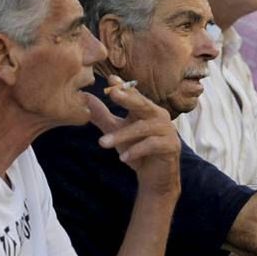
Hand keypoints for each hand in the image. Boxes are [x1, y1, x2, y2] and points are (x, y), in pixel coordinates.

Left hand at [85, 75, 180, 197]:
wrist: (155, 176)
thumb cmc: (137, 150)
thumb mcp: (116, 131)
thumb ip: (102, 116)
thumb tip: (85, 98)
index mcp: (146, 109)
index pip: (134, 94)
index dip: (124, 87)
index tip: (111, 79)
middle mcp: (158, 115)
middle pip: (143, 104)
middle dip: (128, 98)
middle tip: (112, 93)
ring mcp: (167, 130)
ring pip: (143, 128)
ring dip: (122, 135)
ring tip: (102, 143)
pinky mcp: (170, 145)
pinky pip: (152, 145)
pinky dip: (136, 150)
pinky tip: (123, 158)